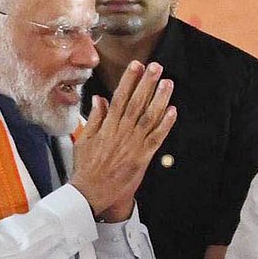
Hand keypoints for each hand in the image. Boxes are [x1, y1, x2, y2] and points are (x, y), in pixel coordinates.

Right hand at [71, 60, 176, 221]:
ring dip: (160, 99)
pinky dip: (166, 124)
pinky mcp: (143, 157)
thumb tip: (99, 98)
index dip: (129, 80)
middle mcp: (121, 132)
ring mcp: (133, 144)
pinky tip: (173, 111)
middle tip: (156, 67)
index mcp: (107, 126)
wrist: (90, 192)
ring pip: (149, 117)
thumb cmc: (86, 167)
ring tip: (168, 83)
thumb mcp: (84, 139)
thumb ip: (94, 118)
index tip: (136, 66)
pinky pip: (157, 138)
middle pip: (137, 103)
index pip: (120, 97)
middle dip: (147, 83)